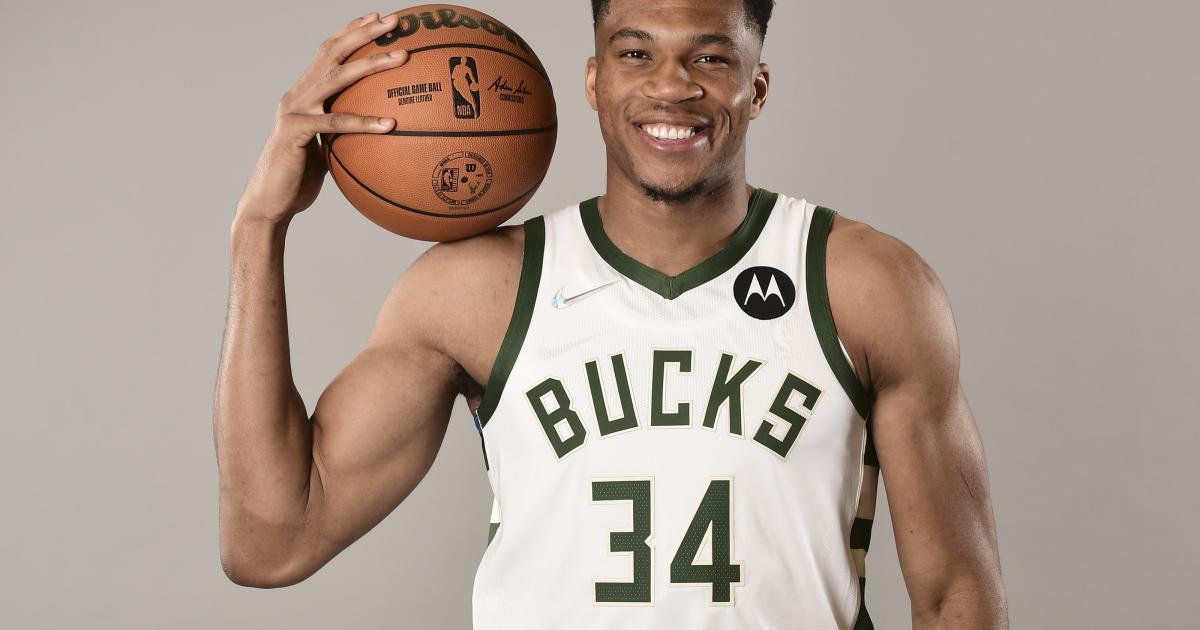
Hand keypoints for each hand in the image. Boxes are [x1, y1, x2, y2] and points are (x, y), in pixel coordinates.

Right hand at [235, 12, 408, 224]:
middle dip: (365, 32)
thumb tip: (379, 133)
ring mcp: (294, 110)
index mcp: (304, 94)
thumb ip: (344, 134)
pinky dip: (364, 122)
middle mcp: (297, 95)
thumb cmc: (300, 181)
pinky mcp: (295, 132)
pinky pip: (336, 123)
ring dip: (371, 63)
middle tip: (396, 21)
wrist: (269, 204)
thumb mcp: (327, 150)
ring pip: (337, 77)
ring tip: (402, 57)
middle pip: (333, 52)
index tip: (379, 19)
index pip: (329, 52)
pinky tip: (390, 124)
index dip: (352, 32)